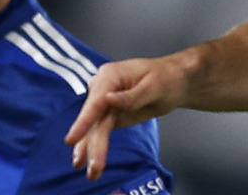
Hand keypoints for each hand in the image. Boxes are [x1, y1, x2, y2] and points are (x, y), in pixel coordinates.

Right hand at [66, 56, 186, 179]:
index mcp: (111, 75)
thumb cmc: (166, 77)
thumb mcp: (153, 86)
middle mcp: (102, 88)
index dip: (83, 121)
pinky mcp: (110, 115)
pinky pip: (99, 131)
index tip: (72, 139)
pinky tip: (83, 159)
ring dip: (92, 150)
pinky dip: (92, 145)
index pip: (95, 100)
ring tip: (92, 172)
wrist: (175, 82)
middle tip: (93, 166)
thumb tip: (108, 100)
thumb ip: (131, 96)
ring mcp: (105, 102)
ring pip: (95, 128)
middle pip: (94, 118)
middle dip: (91, 143)